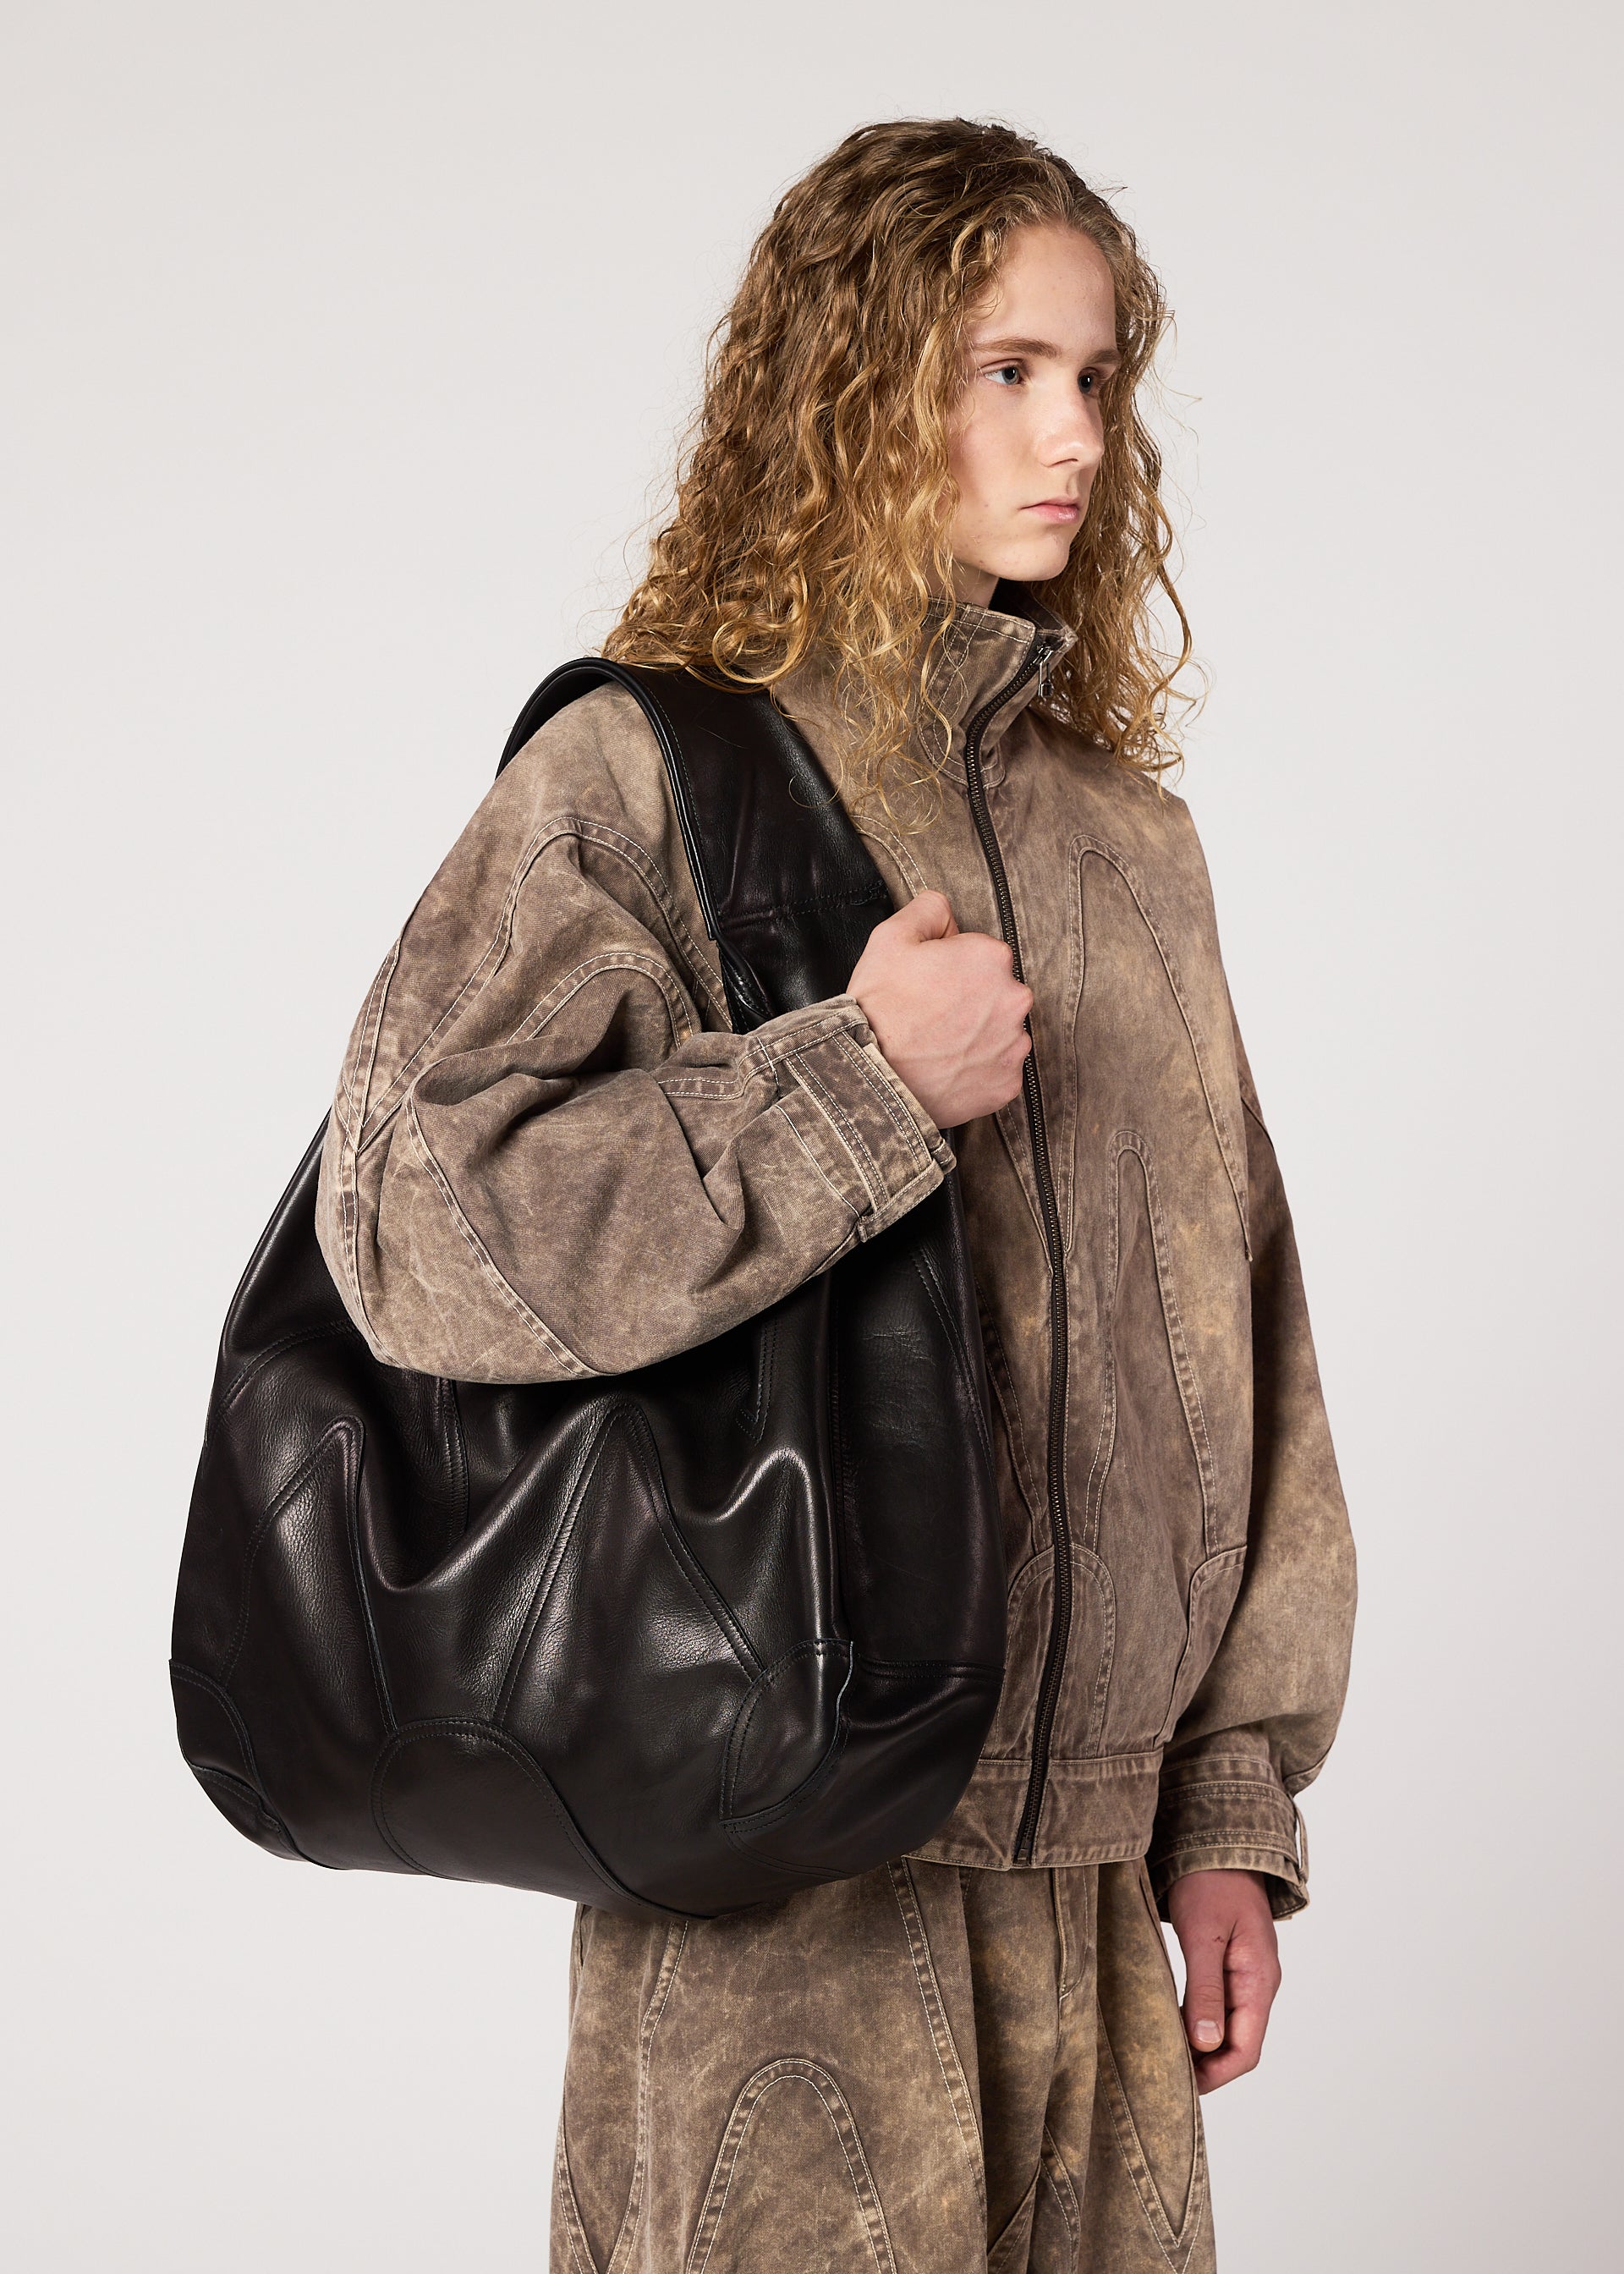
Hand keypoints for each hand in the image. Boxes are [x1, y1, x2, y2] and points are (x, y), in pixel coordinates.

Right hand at [847, 889, 1031, 1128]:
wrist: (872, 1079)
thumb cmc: (879, 1009)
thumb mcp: (890, 937)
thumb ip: (928, 909)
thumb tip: (945, 910)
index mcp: (991, 958)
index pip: (981, 954)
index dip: (951, 966)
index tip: (929, 983)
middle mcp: (1014, 999)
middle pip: (996, 992)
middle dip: (970, 1000)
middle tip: (931, 1016)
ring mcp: (1013, 1046)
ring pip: (999, 1032)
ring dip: (976, 1036)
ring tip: (938, 1044)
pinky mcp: (1007, 1084)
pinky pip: (998, 1071)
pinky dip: (977, 1070)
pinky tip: (948, 1068)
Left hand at [1165, 1868, 1280, 2092]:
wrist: (1219, 1841)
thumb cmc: (1211, 1882)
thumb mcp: (1202, 1935)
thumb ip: (1205, 1989)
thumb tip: (1205, 2044)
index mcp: (1259, 1980)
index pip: (1246, 2049)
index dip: (1216, 2075)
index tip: (1181, 2087)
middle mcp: (1259, 1983)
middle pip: (1239, 2044)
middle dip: (1208, 2068)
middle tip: (1166, 2077)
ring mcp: (1247, 1974)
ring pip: (1230, 2027)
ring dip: (1203, 2048)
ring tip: (1166, 2057)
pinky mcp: (1231, 1964)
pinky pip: (1221, 2006)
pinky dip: (1200, 2023)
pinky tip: (1175, 2027)